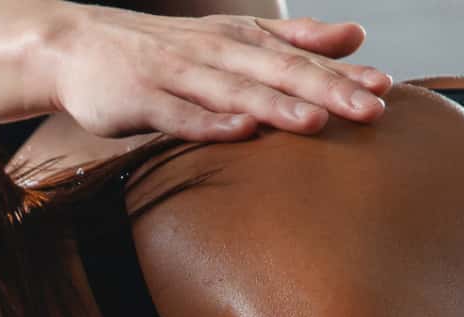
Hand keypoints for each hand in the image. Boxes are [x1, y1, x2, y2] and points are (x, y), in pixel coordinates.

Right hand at [42, 6, 393, 140]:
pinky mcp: (142, 100)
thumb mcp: (232, 37)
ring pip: (235, 92)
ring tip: (316, 122)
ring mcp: (178, 76)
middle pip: (277, 72)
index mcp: (240, 39)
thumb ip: (293, 40)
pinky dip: (210, 123)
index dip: (342, 73)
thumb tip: (356, 36)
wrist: (78, 47)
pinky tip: (240, 133)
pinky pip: (180, 115)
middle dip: (325, 90)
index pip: (299, 57)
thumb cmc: (165, 52)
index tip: (385, 88)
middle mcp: (215, 52)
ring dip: (276, 106)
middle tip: (371, 109)